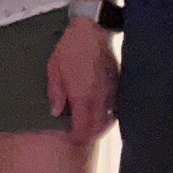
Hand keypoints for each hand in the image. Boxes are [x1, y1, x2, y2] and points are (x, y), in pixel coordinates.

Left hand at [47, 17, 119, 143]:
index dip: (78, 137)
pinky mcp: (118, 85)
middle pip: (99, 126)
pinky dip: (108, 113)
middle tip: (80, 137)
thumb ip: (56, 94)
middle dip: (90, 135)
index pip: (84, 127)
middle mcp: (100, 98)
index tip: (72, 140)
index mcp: (83, 96)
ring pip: (109, 118)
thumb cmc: (69, 50)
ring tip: (89, 126)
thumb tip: (56, 113)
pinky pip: (115, 106)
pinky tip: (99, 111)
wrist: (92, 32)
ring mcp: (111, 92)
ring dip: (100, 125)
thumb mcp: (54, 70)